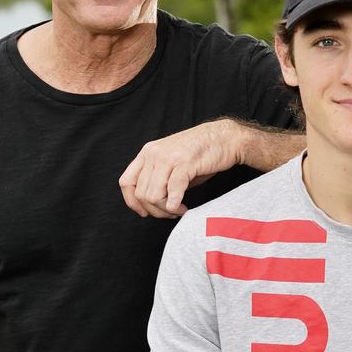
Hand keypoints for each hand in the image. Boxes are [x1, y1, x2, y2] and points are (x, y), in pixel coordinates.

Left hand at [119, 120, 239, 217]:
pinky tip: (181, 207)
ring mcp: (168, 158)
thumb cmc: (200, 154)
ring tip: (178, 209)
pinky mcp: (185, 163)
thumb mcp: (171, 163)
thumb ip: (158, 179)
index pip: (126, 182)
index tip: (145, 212)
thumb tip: (151, 204)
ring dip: (165, 209)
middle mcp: (153, 154)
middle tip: (170, 212)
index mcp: (147, 153)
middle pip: (141, 194)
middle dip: (155, 210)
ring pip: (153, 195)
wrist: (225, 138)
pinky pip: (172, 190)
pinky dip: (174, 204)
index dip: (132, 202)